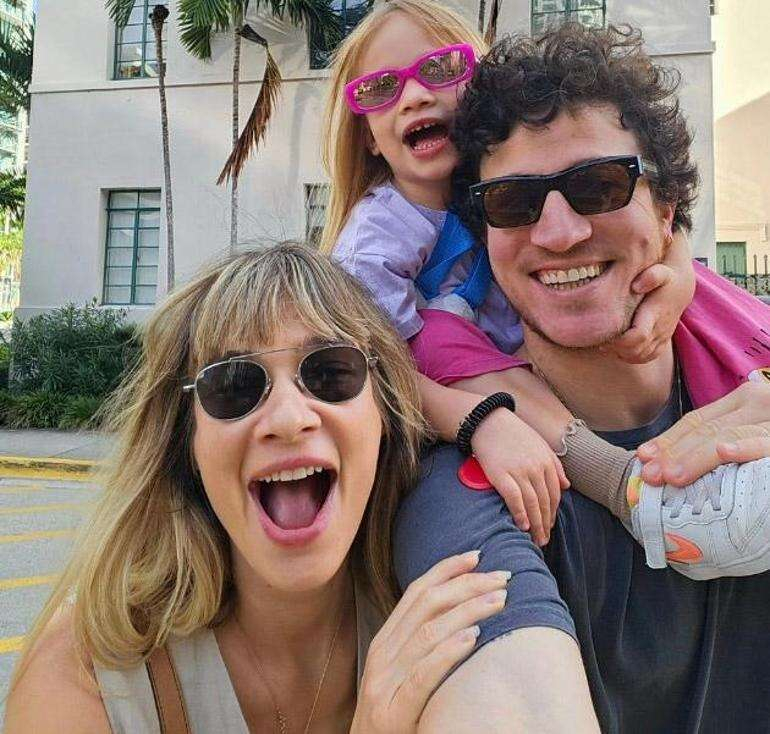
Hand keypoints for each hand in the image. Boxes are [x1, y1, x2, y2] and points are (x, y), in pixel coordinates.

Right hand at [351, 551, 508, 733]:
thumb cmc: (391, 714)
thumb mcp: (399, 671)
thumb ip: (420, 644)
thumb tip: (461, 614)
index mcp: (385, 641)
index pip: (416, 593)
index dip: (445, 570)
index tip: (476, 556)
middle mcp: (383, 654)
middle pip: (426, 606)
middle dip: (466, 585)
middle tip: (502, 577)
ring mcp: (385, 682)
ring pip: (428, 633)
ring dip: (468, 611)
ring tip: (499, 601)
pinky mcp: (394, 711)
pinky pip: (423, 675)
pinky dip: (448, 652)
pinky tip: (472, 638)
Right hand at [471, 408, 568, 545]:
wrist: (489, 421)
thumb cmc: (514, 433)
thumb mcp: (540, 445)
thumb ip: (555, 465)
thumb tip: (567, 486)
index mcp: (547, 462)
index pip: (555, 494)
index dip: (553, 513)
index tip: (550, 525)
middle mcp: (536, 468)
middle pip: (545, 502)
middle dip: (546, 524)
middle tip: (544, 540)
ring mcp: (519, 471)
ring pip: (532, 504)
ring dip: (535, 524)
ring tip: (535, 539)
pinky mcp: (501, 475)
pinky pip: (514, 499)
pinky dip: (520, 514)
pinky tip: (522, 526)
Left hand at [605, 231, 694, 363]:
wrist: (681, 287)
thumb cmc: (666, 277)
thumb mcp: (661, 271)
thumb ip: (652, 275)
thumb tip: (637, 285)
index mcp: (656, 314)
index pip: (638, 336)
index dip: (619, 341)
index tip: (604, 336)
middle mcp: (660, 329)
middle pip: (636, 350)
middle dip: (615, 349)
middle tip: (600, 340)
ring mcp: (661, 337)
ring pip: (640, 356)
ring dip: (621, 354)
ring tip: (606, 345)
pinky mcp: (661, 341)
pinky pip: (647, 357)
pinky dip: (631, 357)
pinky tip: (618, 350)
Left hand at [636, 381, 769, 485]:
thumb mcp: (752, 425)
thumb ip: (721, 435)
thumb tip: (677, 462)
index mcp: (742, 400)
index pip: (697, 420)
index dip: (668, 439)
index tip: (642, 457)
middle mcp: (756, 403)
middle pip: (705, 429)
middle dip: (673, 453)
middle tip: (650, 475)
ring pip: (727, 435)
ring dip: (695, 458)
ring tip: (672, 475)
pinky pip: (762, 441)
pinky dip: (743, 447)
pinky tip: (723, 452)